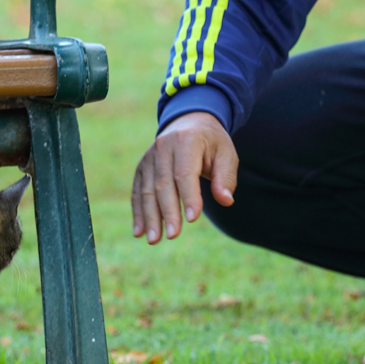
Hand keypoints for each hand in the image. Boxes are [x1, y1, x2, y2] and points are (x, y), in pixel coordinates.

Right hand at [131, 111, 237, 243]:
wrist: (189, 123)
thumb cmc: (212, 144)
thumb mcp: (227, 154)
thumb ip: (226, 178)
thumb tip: (226, 200)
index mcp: (187, 141)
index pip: (186, 172)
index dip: (188, 196)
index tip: (192, 219)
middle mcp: (163, 147)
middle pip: (163, 184)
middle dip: (167, 211)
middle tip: (173, 235)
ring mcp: (149, 157)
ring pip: (147, 190)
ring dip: (150, 216)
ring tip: (154, 240)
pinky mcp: (141, 167)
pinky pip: (137, 191)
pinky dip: (138, 212)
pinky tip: (139, 232)